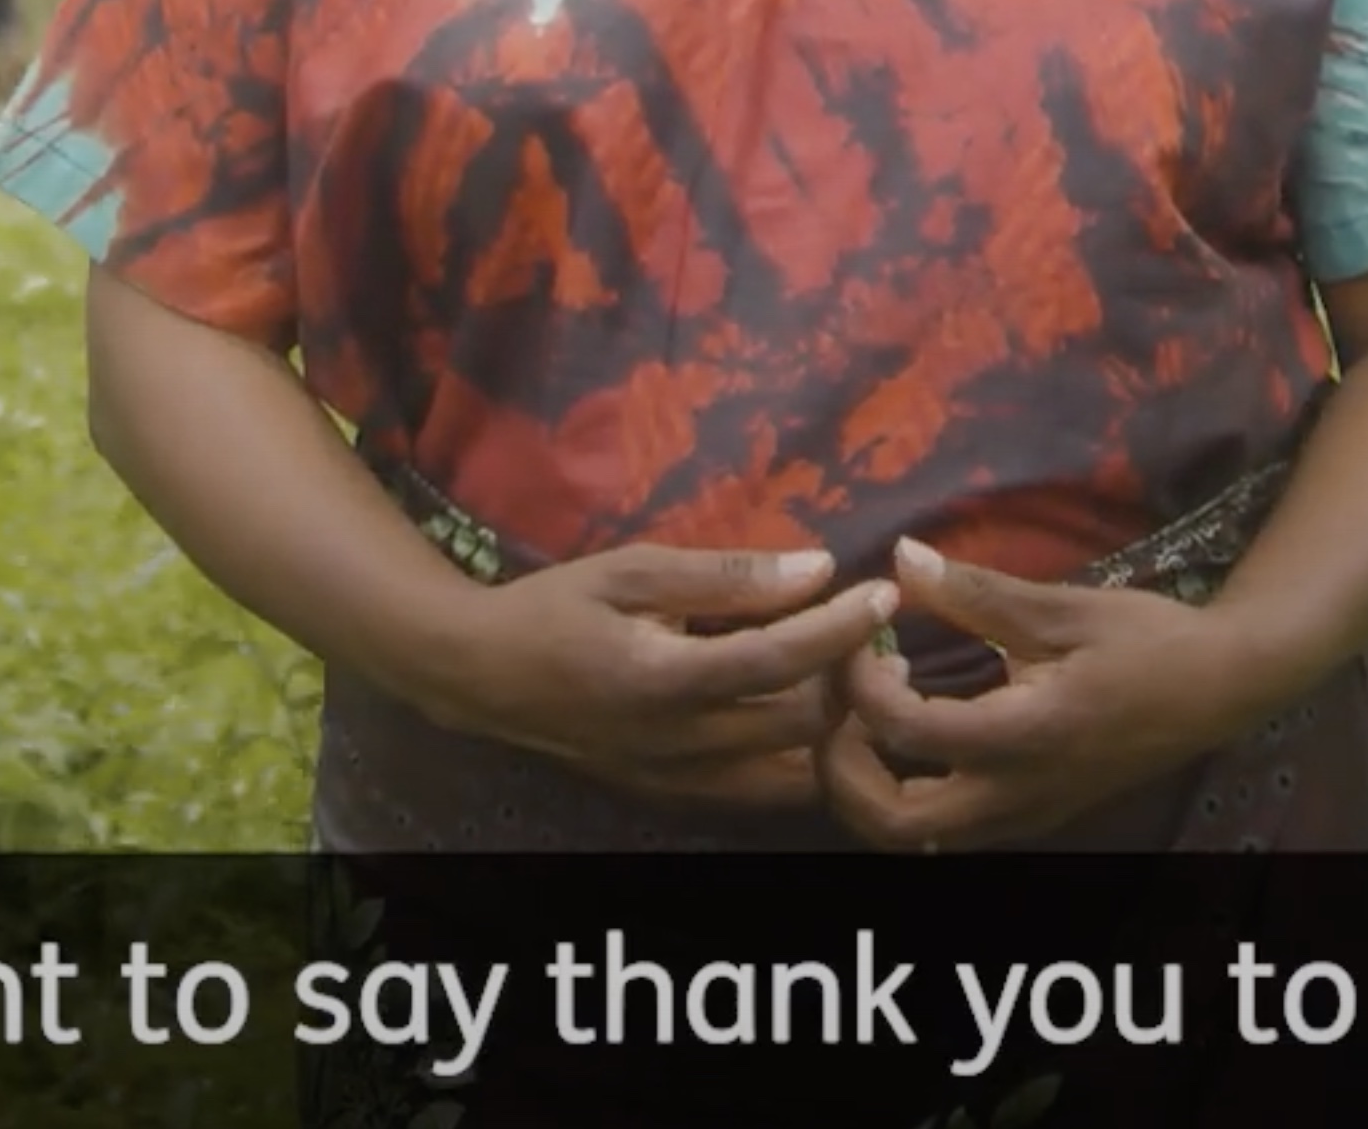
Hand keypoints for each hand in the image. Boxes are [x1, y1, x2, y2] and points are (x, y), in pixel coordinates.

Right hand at [426, 544, 898, 810]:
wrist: (482, 677)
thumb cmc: (557, 608)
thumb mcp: (633, 569)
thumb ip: (727, 575)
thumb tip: (816, 568)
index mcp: (662, 680)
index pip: (779, 660)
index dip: (841, 626)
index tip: (884, 591)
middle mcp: (676, 746)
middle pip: (801, 726)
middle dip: (849, 676)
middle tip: (870, 630)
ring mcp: (675, 784)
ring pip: (791, 775)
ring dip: (832, 726)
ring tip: (849, 671)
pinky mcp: (674, 799)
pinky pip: (760, 792)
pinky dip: (797, 757)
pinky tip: (805, 709)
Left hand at [819, 538, 1274, 849]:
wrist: (1219, 691)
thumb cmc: (1146, 642)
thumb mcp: (1063, 607)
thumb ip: (976, 593)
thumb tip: (901, 557)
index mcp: (1023, 737)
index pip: (906, 730)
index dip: (862, 681)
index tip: (863, 631)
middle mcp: (1015, 796)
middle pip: (892, 824)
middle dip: (842, 768)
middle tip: (840, 699)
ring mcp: (1023, 817)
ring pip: (915, 839)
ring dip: (869, 787)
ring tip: (869, 714)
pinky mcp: (1030, 818)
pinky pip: (946, 829)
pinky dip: (905, 791)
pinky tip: (912, 727)